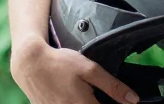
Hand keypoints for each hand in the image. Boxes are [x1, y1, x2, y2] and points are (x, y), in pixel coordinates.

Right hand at [11, 36, 139, 103]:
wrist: (30, 65)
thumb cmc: (60, 64)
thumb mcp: (90, 69)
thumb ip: (112, 86)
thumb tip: (133, 100)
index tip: (122, 102)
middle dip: (99, 101)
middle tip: (97, 92)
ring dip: (87, 102)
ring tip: (87, 93)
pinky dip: (74, 102)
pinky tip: (74, 95)